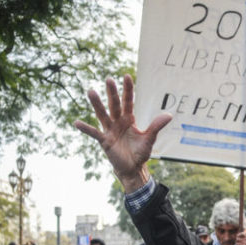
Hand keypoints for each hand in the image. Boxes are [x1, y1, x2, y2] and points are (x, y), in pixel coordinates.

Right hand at [74, 75, 171, 191]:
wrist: (133, 168)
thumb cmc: (140, 152)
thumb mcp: (149, 139)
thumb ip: (156, 126)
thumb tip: (169, 115)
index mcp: (129, 119)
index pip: (128, 102)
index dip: (128, 90)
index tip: (127, 76)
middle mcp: (118, 122)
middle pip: (115, 105)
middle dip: (112, 93)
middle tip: (109, 79)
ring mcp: (110, 130)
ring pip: (103, 114)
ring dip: (97, 104)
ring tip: (91, 91)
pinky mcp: (105, 141)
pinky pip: (94, 133)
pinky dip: (86, 128)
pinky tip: (76, 122)